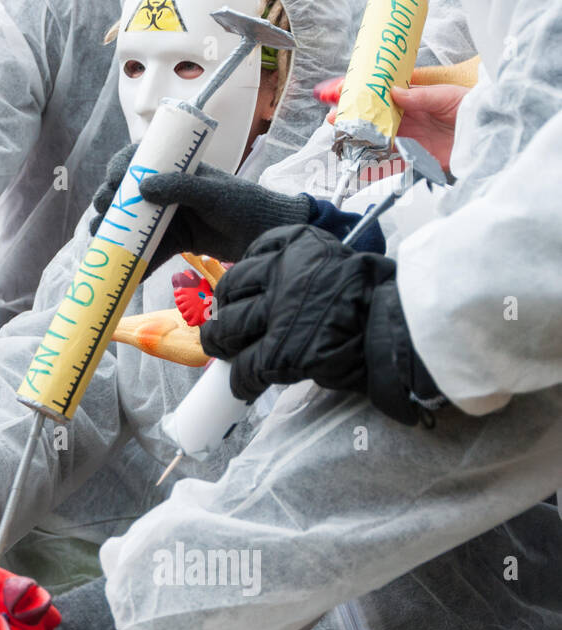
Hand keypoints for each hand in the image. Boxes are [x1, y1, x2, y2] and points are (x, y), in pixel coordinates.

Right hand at [89, 145, 314, 270]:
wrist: (267, 235)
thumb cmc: (245, 204)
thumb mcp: (213, 192)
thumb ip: (180, 187)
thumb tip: (141, 187)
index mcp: (175, 169)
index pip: (138, 160)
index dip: (118, 168)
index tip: (111, 182)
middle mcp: (166, 192)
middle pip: (126, 195)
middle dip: (109, 206)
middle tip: (103, 218)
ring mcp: (169, 218)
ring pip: (132, 224)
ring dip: (114, 235)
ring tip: (104, 246)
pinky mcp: (174, 242)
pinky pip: (148, 251)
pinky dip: (136, 262)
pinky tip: (124, 273)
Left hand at [200, 224, 442, 422]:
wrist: (405, 329)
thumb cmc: (378, 300)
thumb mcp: (340, 265)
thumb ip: (304, 271)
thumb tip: (268, 295)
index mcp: (299, 244)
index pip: (251, 255)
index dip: (242, 281)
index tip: (241, 294)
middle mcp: (283, 272)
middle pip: (230, 291)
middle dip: (225, 312)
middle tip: (227, 329)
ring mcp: (278, 313)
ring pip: (227, 328)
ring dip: (223, 345)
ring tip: (229, 355)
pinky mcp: (280, 352)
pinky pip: (245, 368)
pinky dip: (242, 381)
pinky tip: (248, 385)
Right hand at [328, 84, 466, 175]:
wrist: (490, 133)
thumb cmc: (474, 108)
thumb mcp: (448, 96)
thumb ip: (421, 96)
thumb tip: (393, 91)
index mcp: (413, 97)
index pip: (379, 92)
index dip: (359, 90)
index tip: (339, 90)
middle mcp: (407, 117)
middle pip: (372, 116)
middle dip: (351, 115)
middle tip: (334, 115)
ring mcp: (408, 137)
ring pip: (375, 137)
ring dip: (357, 137)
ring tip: (341, 135)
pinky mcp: (414, 156)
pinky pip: (389, 161)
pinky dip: (374, 164)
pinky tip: (359, 164)